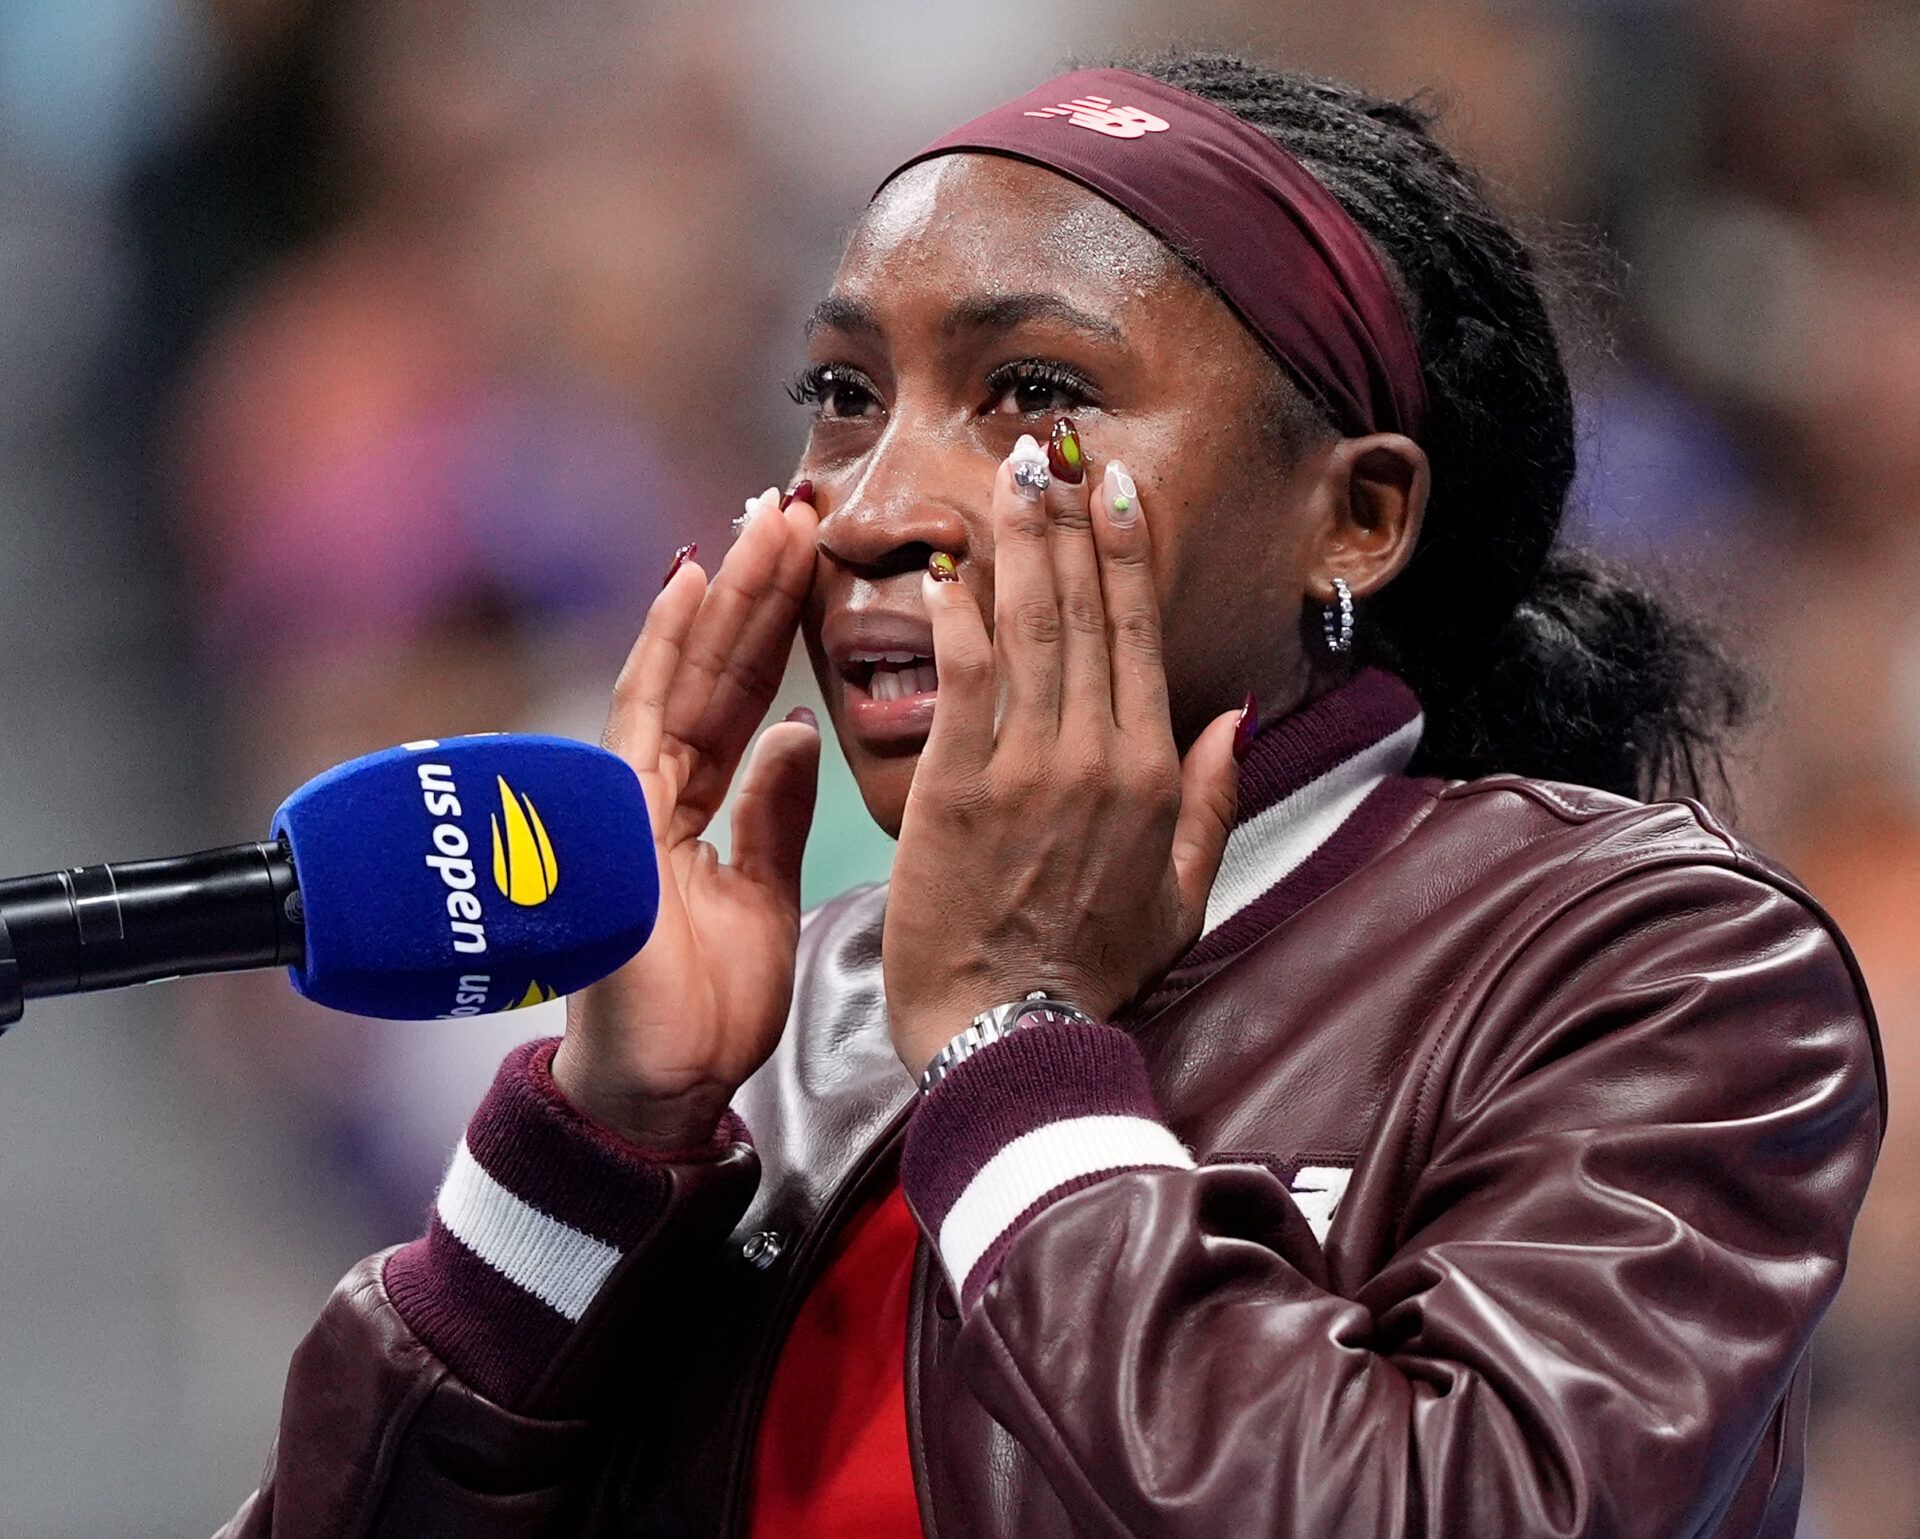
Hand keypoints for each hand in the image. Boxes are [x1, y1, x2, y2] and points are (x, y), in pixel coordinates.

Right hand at [552, 488, 820, 1148]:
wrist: (658, 1089)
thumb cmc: (705, 1006)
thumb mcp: (763, 894)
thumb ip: (772, 813)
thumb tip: (799, 735)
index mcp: (698, 807)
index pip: (742, 698)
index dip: (776, 630)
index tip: (815, 562)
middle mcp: (659, 788)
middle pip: (714, 669)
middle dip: (756, 590)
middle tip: (797, 508)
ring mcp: (628, 797)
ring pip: (681, 674)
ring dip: (724, 596)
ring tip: (763, 522)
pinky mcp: (614, 815)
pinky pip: (642, 718)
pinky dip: (664, 649)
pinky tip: (688, 583)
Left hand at [883, 430, 1242, 1077]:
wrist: (1010, 1038)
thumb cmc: (1091, 974)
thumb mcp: (1183, 898)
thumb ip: (1212, 803)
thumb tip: (1232, 719)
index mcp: (1152, 776)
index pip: (1138, 637)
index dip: (1126, 555)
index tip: (1117, 491)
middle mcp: (1096, 755)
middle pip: (1085, 612)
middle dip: (1070, 521)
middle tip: (1055, 449)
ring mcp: (1025, 767)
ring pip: (1030, 629)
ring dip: (1021, 543)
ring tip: (1013, 473)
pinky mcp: (954, 787)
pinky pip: (962, 679)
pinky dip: (959, 618)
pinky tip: (950, 566)